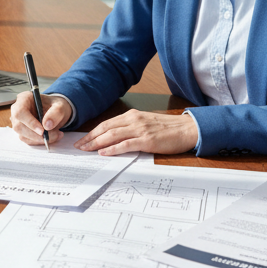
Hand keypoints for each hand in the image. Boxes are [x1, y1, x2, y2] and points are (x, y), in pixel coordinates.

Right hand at [10, 92, 71, 146]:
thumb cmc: (54, 106)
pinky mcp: (22, 132)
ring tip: (56, 135)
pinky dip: (40, 141)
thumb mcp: (60, 106)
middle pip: (19, 126)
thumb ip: (56, 113)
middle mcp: (17, 110)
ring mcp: (18, 122)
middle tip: (54, 135)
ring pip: (23, 135)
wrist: (55, 112)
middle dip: (36, 135)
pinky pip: (28, 140)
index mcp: (24, 99)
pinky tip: (51, 137)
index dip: (30, 123)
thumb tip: (47, 125)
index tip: (42, 131)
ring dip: (40, 139)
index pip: (20, 112)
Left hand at [75, 109, 198, 155]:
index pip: (107, 123)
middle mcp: (134, 120)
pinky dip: (113, 149)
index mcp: (132, 115)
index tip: (83, 139)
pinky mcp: (147, 140)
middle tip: (79, 146)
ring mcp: (140, 130)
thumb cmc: (168, 128)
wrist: (187, 129)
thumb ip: (131, 128)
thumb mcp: (146, 124)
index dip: (93, 132)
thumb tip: (114, 139)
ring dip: (97, 143)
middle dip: (90, 137)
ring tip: (86, 149)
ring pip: (112, 135)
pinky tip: (104, 152)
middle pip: (106, 128)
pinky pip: (126, 144)